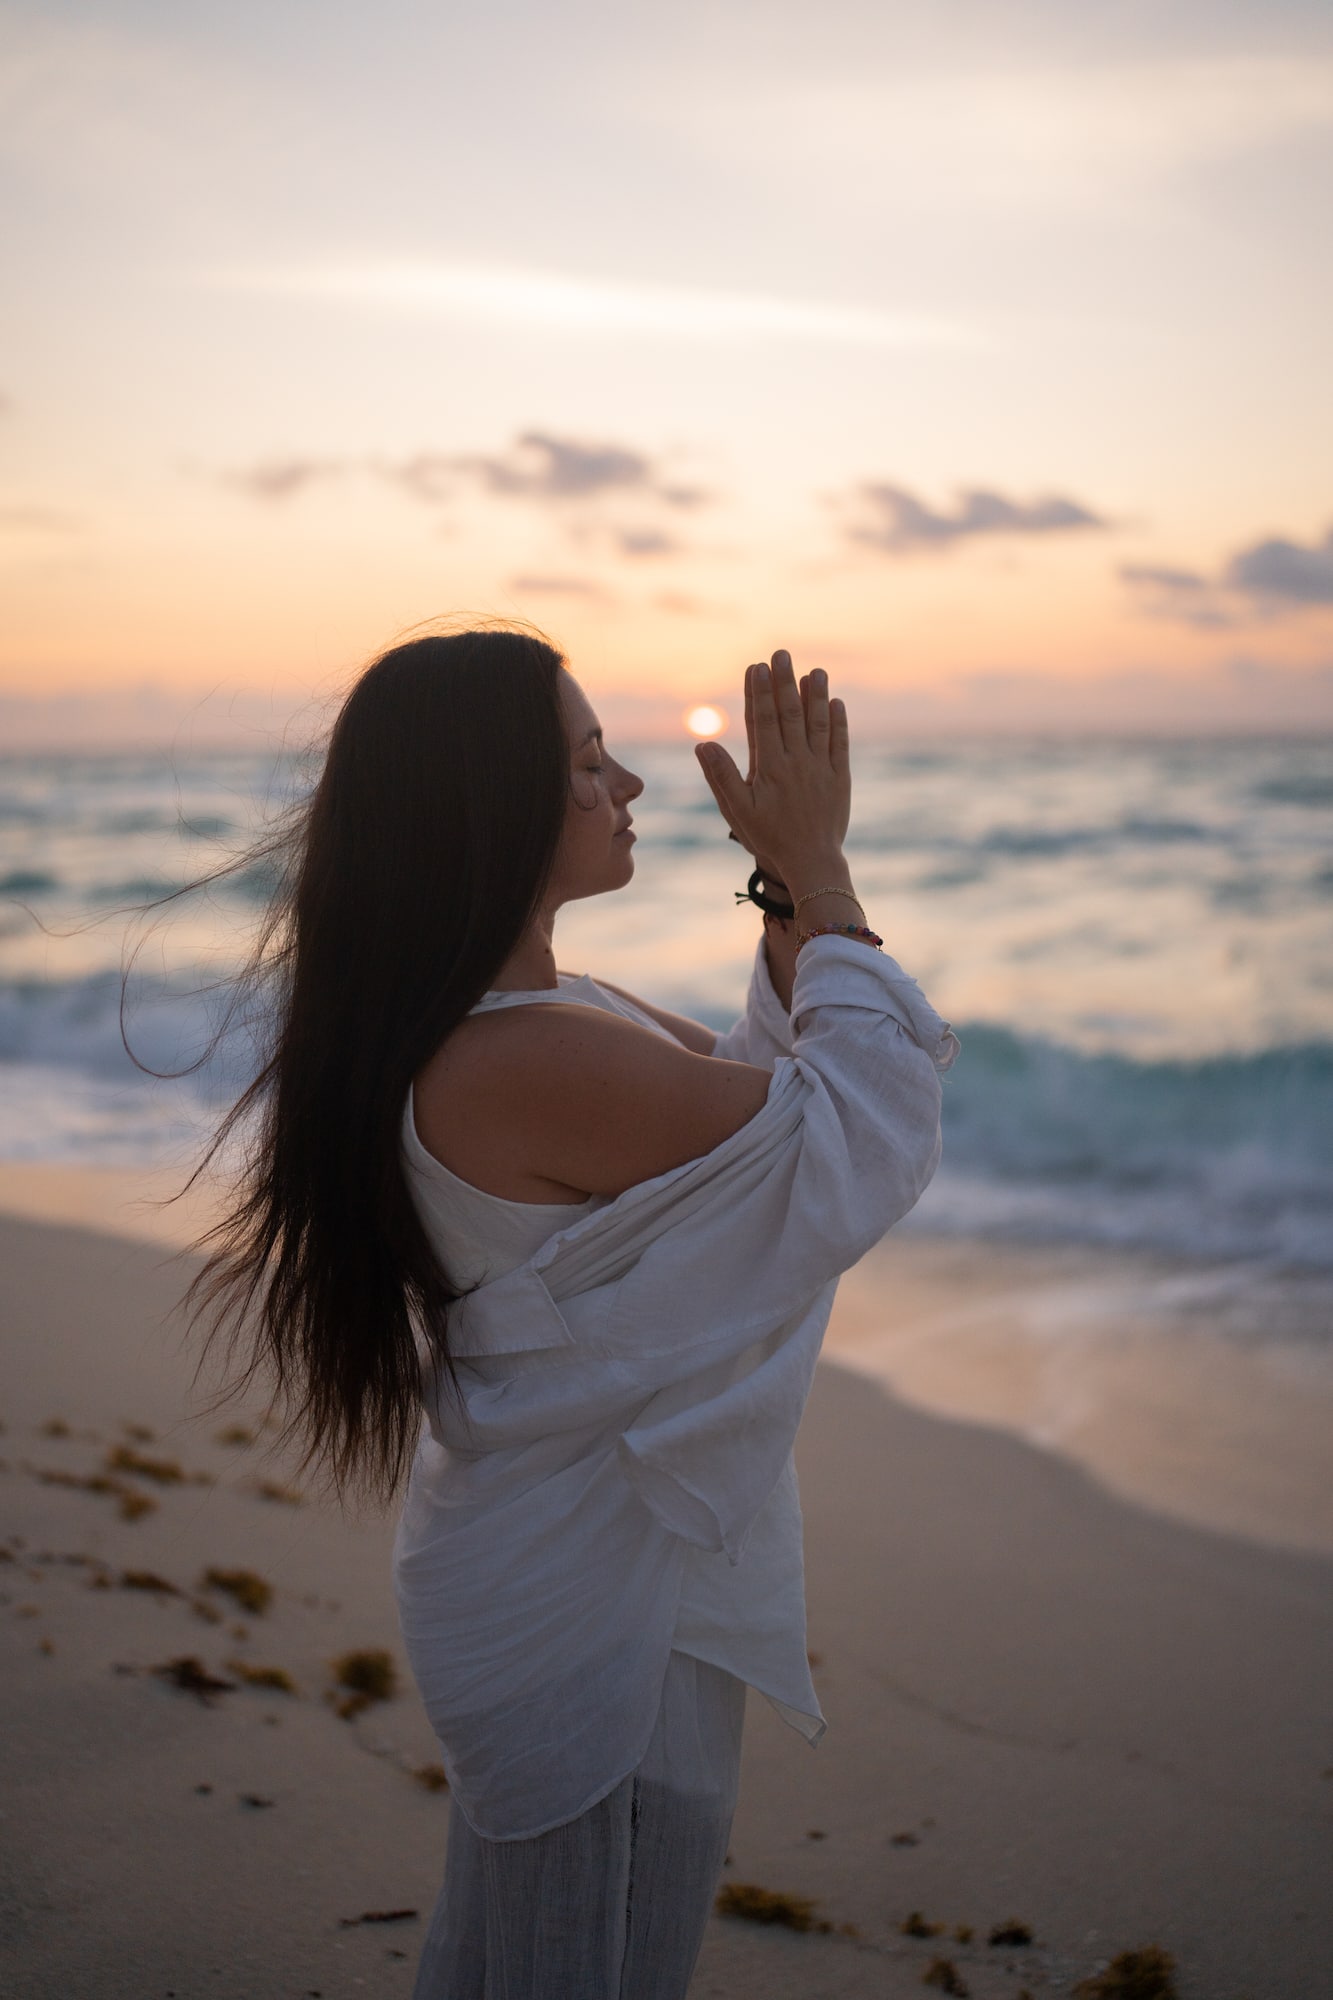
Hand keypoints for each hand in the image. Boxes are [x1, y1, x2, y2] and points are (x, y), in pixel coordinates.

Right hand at [696, 650, 850, 875]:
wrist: (811, 863)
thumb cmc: (769, 839)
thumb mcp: (738, 812)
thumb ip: (721, 776)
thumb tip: (703, 744)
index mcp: (770, 768)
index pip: (762, 721)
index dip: (758, 692)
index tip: (756, 667)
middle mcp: (797, 762)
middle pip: (790, 714)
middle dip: (784, 682)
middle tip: (782, 654)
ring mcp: (821, 769)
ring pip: (818, 724)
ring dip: (816, 695)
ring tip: (815, 670)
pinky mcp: (840, 779)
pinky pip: (839, 745)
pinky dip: (838, 723)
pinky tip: (836, 703)